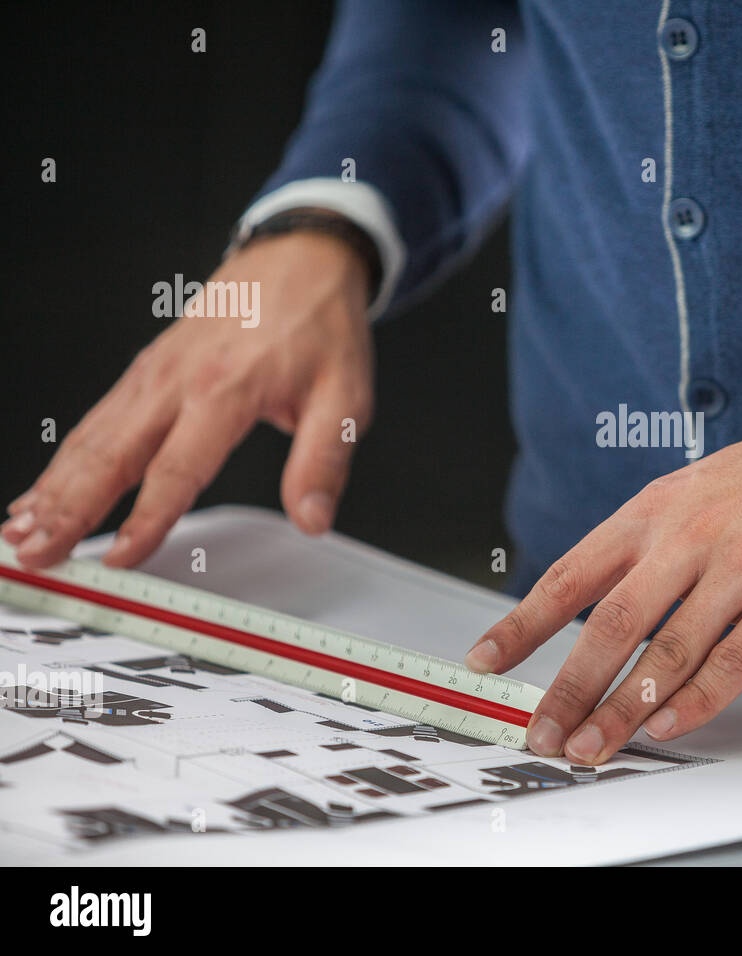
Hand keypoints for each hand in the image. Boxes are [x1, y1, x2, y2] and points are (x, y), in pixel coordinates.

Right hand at [2, 230, 374, 567]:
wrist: (301, 258)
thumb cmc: (320, 325)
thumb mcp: (346, 396)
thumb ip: (324, 462)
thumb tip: (312, 518)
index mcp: (226, 389)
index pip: (177, 469)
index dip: (146, 519)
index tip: (120, 558)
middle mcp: (177, 380)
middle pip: (112, 455)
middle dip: (70, 510)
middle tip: (38, 554)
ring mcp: (154, 373)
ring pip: (92, 438)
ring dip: (53, 487)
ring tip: (20, 531)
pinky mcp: (146, 370)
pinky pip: (97, 420)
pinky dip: (64, 458)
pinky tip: (43, 489)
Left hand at [464, 401, 741, 763]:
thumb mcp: (700, 486)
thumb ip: (653, 541)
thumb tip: (601, 601)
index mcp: (659, 508)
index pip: (574, 573)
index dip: (525, 622)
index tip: (487, 659)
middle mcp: (692, 535)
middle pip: (612, 623)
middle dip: (568, 686)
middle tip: (541, 731)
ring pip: (668, 649)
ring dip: (623, 707)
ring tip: (592, 745)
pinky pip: (737, 656)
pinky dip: (698, 698)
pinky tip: (668, 724)